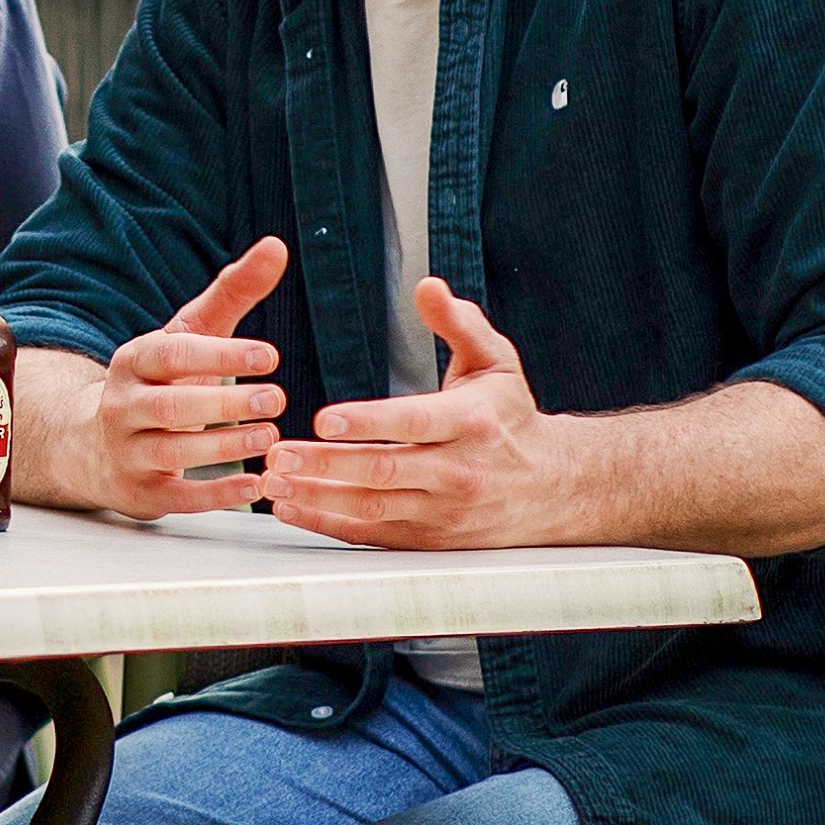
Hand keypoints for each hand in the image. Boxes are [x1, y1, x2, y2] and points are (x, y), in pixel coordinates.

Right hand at [88, 243, 289, 516]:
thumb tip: (277, 246)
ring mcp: (128, 453)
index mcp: (134, 361)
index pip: (172, 356)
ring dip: (224, 448)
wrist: (95, 444)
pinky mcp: (141, 494)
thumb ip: (232, 292)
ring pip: (172, 452)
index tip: (269, 356)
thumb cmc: (160, 381)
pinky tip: (256, 486)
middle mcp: (123, 406)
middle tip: (276, 399)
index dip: (219, 356)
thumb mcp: (189, 334)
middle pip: (170, 406)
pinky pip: (178, 498)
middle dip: (224, 404)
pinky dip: (216, 495)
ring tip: (271, 437)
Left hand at [263, 278, 563, 549]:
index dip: (368, 422)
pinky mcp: (429, 539)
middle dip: (327, 464)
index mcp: (472, 422)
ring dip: (318, 496)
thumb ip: (460, 323)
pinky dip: (327, 523)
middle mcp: (459, 471)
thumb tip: (427, 286)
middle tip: (278, 453)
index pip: (415, 422)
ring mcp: (443, 511)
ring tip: (272, 480)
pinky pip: (371, 535)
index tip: (324, 417)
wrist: (552, 488)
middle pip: (385, 471)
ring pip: (372, 508)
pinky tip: (290, 508)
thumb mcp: (496, 362)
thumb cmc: (510, 417)